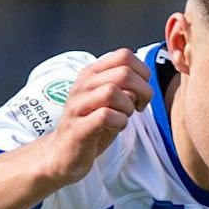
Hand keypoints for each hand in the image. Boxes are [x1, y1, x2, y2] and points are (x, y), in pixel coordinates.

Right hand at [38, 49, 151, 185]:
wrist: (63, 153)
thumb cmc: (92, 126)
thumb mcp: (109, 101)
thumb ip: (125, 87)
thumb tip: (144, 81)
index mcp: (92, 74)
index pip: (124, 55)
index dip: (142, 73)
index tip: (140, 94)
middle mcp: (84, 84)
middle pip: (123, 72)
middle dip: (142, 91)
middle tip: (138, 108)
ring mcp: (79, 105)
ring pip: (113, 91)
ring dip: (128, 107)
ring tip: (123, 117)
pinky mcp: (78, 127)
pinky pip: (105, 116)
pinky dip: (119, 123)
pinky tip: (115, 127)